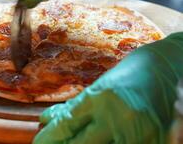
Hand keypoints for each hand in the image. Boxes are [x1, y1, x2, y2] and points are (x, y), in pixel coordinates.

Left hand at [34, 32, 182, 143]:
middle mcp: (118, 117)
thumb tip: (47, 120)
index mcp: (100, 98)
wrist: (166, 68)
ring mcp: (138, 133)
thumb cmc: (128, 75)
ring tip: (78, 142)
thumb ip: (73, 108)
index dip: (49, 139)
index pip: (66, 126)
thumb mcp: (98, 87)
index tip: (39, 143)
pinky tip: (101, 142)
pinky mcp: (155, 141)